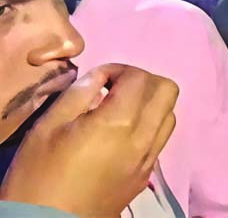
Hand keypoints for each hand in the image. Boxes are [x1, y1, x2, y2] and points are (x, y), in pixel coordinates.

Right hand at [0, 64, 178, 216]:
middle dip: (144, 81)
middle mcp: (144, 138)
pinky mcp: (146, 175)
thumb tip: (101, 77)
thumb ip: (79, 93)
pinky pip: (161, 139)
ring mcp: (149, 159)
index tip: (99, 79)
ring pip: (170, 115)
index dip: (120, 69)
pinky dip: (149, 126)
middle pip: (168, 90)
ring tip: (120, 110)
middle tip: (115, 89)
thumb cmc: (40, 175)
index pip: (140, 77)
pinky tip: (122, 134)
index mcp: (120, 122)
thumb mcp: (49, 126)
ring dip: (151, 104)